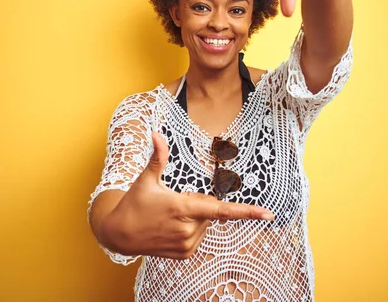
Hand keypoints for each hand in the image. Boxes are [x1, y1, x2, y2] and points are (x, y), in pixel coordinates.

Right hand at [102, 132, 273, 258]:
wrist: (119, 234)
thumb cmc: (134, 204)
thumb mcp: (146, 179)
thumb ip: (157, 157)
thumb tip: (156, 134)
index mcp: (182, 208)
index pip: (221, 210)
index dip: (247, 211)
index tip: (268, 214)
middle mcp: (188, 229)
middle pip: (210, 211)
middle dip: (198, 203)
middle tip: (174, 201)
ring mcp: (187, 244)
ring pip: (205, 224)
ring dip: (194, 218)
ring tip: (169, 216)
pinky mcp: (185, 253)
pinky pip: (198, 236)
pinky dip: (190, 230)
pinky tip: (170, 227)